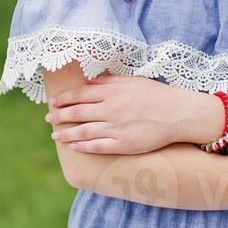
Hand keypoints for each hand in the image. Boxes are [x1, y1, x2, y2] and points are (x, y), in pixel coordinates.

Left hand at [44, 73, 201, 154]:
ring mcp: (116, 128)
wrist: (178, 113)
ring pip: (83, 131)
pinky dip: (83, 146)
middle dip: (60, 116)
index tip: (53, 102)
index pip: (80, 95)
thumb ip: (108, 81)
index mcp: (112, 92)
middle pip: (77, 113)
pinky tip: (74, 146)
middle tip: (49, 118)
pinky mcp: (123, 144)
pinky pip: (98, 146)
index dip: (64, 99)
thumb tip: (88, 81)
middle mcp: (111, 110)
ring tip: (55, 135)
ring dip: (66, 133)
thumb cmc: (156, 94)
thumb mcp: (131, 81)